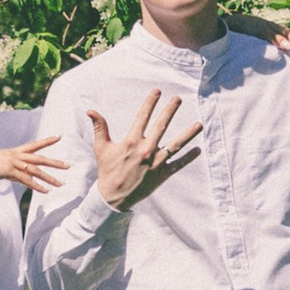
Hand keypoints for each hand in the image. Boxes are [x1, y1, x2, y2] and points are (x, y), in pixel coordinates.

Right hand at [0, 139, 65, 193]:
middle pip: (40, 158)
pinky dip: (37, 186)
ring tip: (61, 184)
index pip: (34, 145)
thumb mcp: (0, 164)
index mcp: (15, 151)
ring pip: (36, 171)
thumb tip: (18, 175)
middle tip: (69, 166)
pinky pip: (27, 180)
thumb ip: (11, 169)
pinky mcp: (10, 172)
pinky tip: (46, 191)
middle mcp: (17, 155)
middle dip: (55, 162)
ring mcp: (14, 163)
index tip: (59, 136)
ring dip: (49, 178)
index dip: (47, 141)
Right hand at [84, 91, 203, 212]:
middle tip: (178, 99)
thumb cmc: (108, 171)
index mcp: (131, 141)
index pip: (143, 117)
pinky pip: (178, 164)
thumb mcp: (101, 148)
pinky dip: (188, 158)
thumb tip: (90, 111)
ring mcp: (155, 162)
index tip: (157, 91)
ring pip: (175, 145)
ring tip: (199, 124)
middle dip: (170, 111)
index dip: (150, 103)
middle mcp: (145, 150)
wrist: (114, 198)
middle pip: (161, 126)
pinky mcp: (162, 174)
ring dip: (188, 133)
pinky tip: (198, 150)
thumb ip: (99, 128)